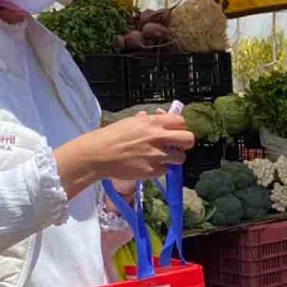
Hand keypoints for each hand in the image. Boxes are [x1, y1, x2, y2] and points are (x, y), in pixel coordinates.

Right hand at [77, 111, 193, 180]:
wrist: (98, 154)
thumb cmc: (112, 136)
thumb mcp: (132, 122)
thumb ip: (150, 120)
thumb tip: (162, 116)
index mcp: (153, 122)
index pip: (181, 121)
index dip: (179, 128)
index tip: (174, 132)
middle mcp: (158, 137)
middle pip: (188, 139)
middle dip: (185, 144)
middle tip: (177, 147)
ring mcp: (156, 155)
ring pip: (181, 158)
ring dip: (174, 159)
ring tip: (163, 158)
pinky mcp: (152, 170)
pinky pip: (166, 170)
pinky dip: (160, 169)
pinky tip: (149, 166)